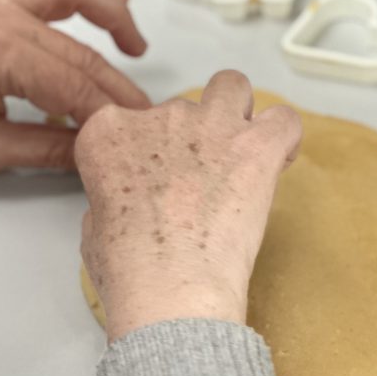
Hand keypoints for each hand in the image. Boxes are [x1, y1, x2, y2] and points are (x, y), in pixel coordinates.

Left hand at [0, 0, 149, 171]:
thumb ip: (49, 148)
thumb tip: (95, 152)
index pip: (77, 88)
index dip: (110, 117)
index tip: (134, 137)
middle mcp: (0, 17)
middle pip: (81, 55)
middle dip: (117, 89)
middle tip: (144, 119)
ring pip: (75, 4)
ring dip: (114, 26)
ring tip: (139, 53)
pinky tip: (115, 4)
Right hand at [75, 71, 301, 339]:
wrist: (171, 288)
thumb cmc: (129, 271)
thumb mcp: (93, 229)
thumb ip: (112, 198)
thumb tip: (133, 204)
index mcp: (108, 134)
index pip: (126, 124)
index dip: (142, 154)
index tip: (152, 183)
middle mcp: (158, 116)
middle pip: (178, 111)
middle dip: (188, 141)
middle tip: (196, 186)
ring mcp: (209, 124)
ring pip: (231, 87)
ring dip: (234, 112)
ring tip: (238, 151)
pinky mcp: (256, 144)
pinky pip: (283, 119)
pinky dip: (282, 135)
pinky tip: (276, 158)